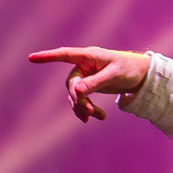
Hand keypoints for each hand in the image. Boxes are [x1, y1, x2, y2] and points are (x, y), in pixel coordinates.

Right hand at [27, 46, 151, 122]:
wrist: (141, 74)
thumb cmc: (129, 68)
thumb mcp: (115, 75)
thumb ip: (96, 82)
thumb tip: (76, 91)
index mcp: (90, 56)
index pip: (65, 55)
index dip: (48, 57)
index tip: (31, 58)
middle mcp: (84, 65)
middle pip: (72, 84)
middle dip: (79, 99)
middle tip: (89, 112)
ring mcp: (85, 76)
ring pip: (75, 94)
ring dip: (83, 107)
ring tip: (99, 116)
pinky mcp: (89, 87)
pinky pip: (82, 100)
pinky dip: (89, 109)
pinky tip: (100, 117)